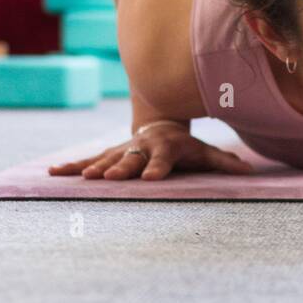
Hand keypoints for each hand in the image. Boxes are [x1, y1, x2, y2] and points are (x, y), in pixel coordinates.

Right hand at [48, 121, 254, 180]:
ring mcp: (121, 150)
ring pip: (105, 159)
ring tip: (80, 178)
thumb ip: (224, 163)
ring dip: (92, 168)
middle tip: (108, 179)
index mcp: (164, 148)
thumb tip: (250, 172)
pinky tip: (53, 173)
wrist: (158, 122)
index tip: (150, 180)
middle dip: (119, 168)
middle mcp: (139, 147)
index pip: (161, 160)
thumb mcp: (205, 152)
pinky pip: (86, 160)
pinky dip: (71, 166)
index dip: (156, 169)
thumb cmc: (186, 144)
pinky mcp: (106, 153)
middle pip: (129, 159)